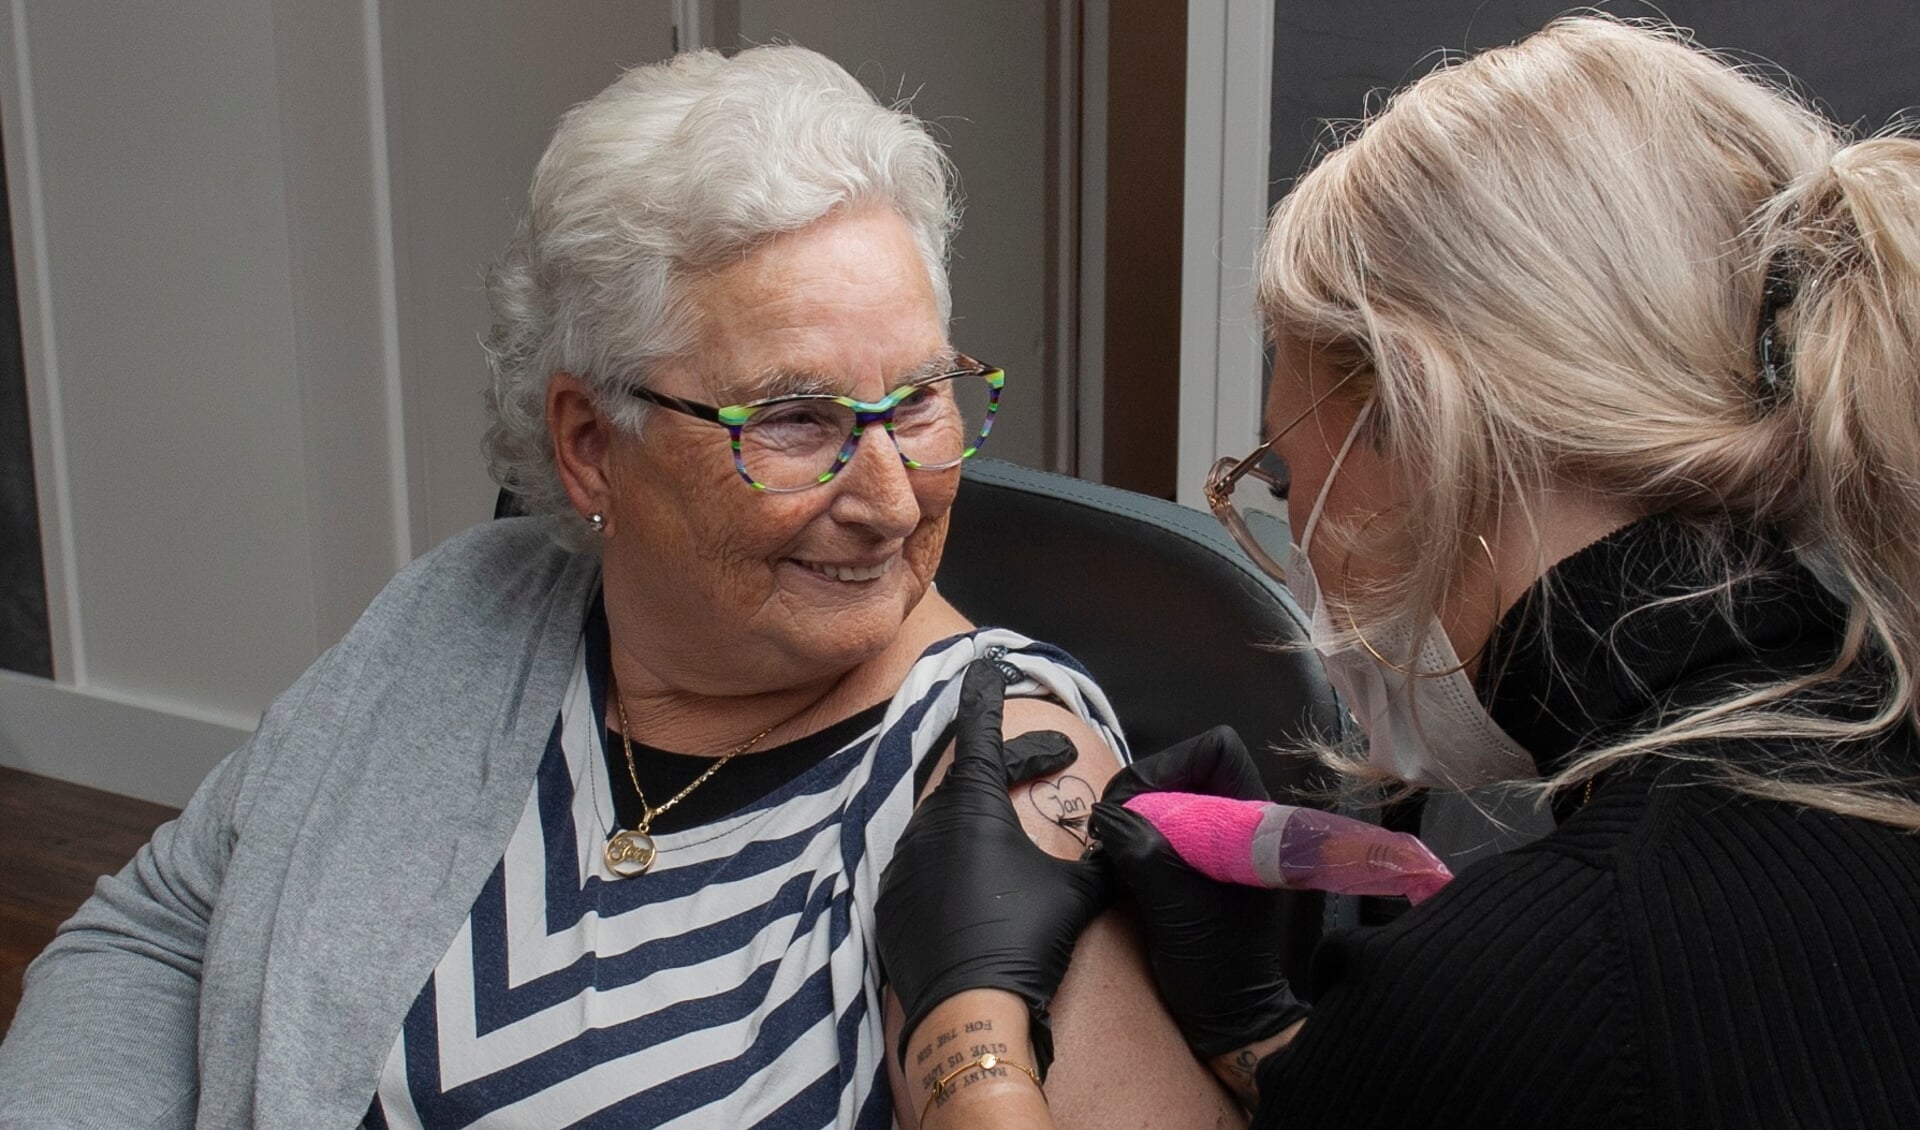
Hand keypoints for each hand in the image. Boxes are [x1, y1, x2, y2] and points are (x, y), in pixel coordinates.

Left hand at [877, 660, 1114, 1075]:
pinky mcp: (889, 901)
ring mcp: (902, 863)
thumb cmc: (1026, 939)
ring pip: (944, 820)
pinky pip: (922, 864)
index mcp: (973, 807)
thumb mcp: (1077, 893)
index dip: (986, 694)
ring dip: (981, 815)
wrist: (970, 1010)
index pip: (979, 730)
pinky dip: (952, 860)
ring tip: (1020, 828)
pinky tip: (979, 884)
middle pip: (971, 776)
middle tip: (1052, 759)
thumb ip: (1102, 858)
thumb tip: (1128, 839)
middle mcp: (929, 824)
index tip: (986, 663)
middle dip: (1014, 763)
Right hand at [1089, 726, 1308, 1056]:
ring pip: (1170, 794)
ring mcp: (1220, 840)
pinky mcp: (1200, 859)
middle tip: (1112, 828)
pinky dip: (1138, 835)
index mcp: (1254, 820)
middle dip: (1143, 788)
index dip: (1170, 762)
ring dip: (1137, 813)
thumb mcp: (1174, 905)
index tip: (1136, 803)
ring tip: (1113, 847)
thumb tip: (1105, 812)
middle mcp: (1240, 819)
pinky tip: (1122, 863)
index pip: (1216, 748)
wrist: (1231, 1017)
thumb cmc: (1217, 965)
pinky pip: (1164, 824)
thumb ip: (1141, 850)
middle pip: (1185, 766)